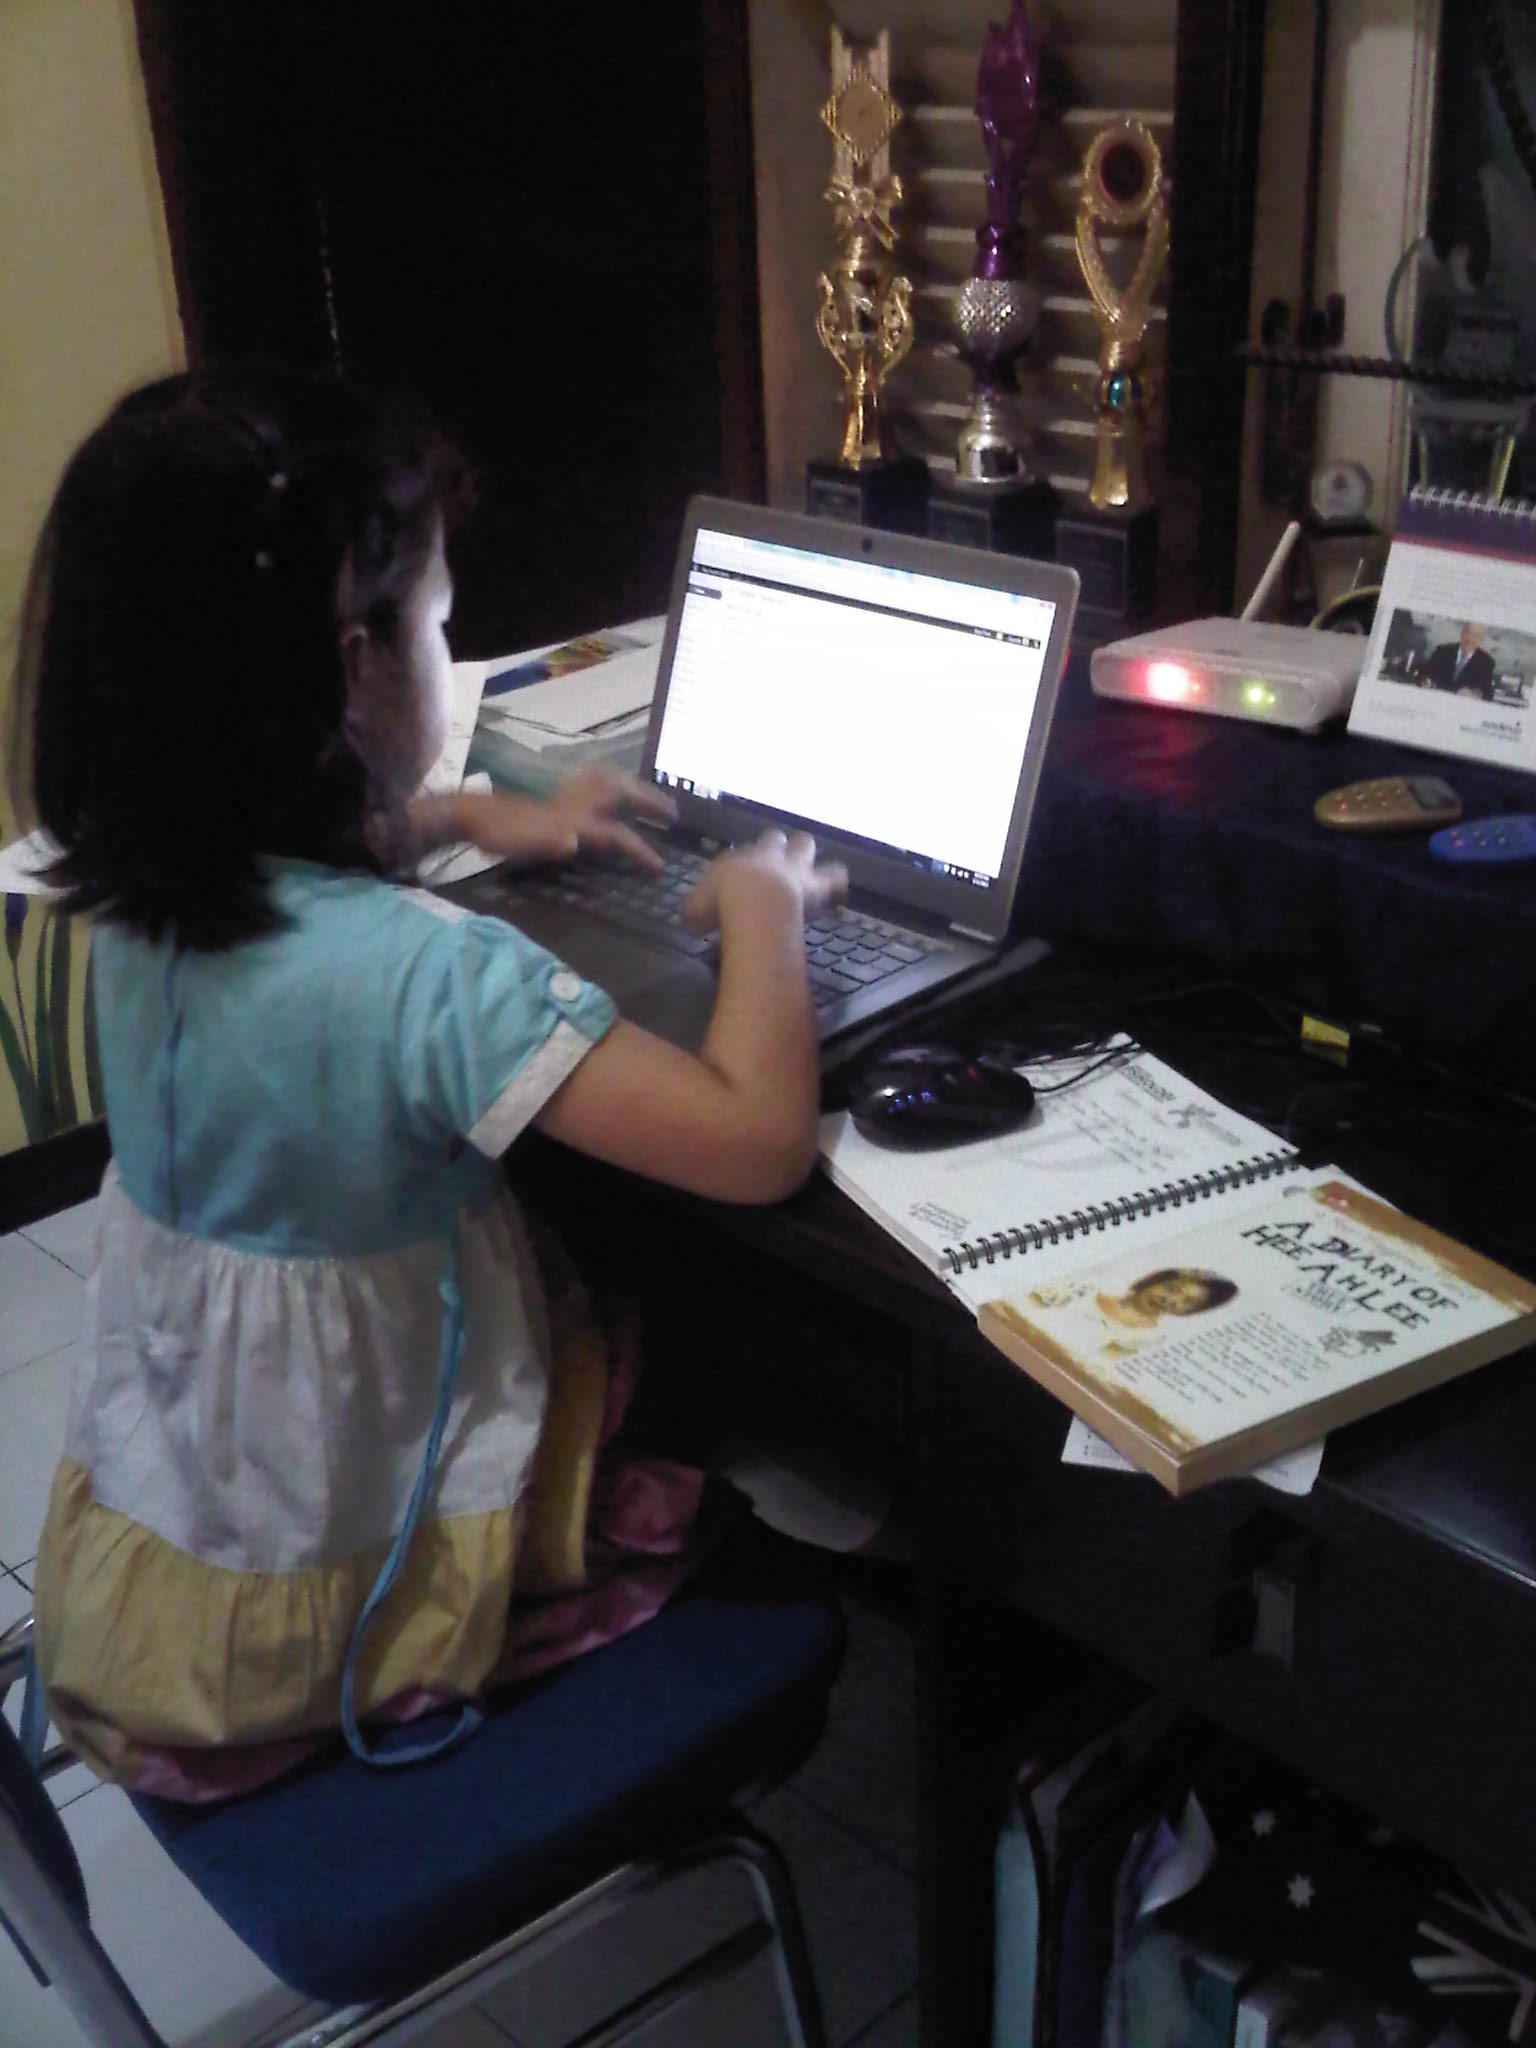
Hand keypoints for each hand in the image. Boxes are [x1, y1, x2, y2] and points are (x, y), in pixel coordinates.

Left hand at [452, 767, 677, 870]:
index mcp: (571, 818)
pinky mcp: (556, 798)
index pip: (614, 833)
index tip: (660, 865)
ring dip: (631, 787)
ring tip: (649, 796)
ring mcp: (565, 797)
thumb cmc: (496, 833)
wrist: (470, 815)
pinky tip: (610, 792)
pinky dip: (610, 784)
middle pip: (620, 794)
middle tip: (673, 811)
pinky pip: (594, 784)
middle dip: (649, 801)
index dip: (639, 848)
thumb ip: (549, 841)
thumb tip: (574, 841)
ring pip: (607, 782)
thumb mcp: (520, 842)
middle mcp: (573, 803)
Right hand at [682, 829, 848, 934]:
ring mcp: (796, 868)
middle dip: (785, 847)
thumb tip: (693, 920)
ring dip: (809, 857)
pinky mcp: (816, 886)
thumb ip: (696, 911)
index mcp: (740, 857)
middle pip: (780, 839)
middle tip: (784, 861)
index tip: (748, 873)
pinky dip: (836, 884)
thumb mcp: (696, 911)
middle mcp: (770, 856)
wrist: (755, 904)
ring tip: (816, 871)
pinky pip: (834, 879)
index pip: (746, 850)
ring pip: (807, 847)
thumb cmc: (721, 903)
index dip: (752, 858)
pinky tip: (837, 893)